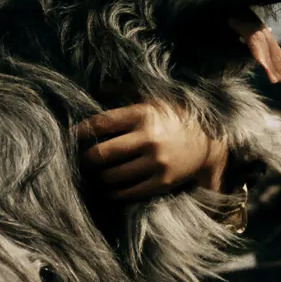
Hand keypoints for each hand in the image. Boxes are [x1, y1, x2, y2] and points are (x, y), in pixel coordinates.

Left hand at [80, 102, 227, 200]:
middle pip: (102, 153)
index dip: (80, 131)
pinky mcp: (163, 181)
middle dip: (84, 159)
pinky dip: (113, 193)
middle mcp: (148, 138)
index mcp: (143, 114)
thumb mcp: (151, 98)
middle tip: (77, 161)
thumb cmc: (174, 115)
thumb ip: (122, 91)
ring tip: (90, 175)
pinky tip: (107, 190)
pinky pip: (130, 192)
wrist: (211, 140)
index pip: (101, 123)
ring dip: (97, 177)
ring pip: (113, 175)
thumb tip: (93, 89)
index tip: (69, 137)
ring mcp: (156, 162)